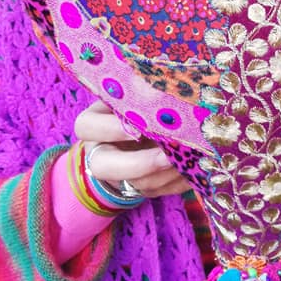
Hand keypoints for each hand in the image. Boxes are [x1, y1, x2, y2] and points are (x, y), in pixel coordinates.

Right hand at [74, 101, 188, 197]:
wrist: (149, 128)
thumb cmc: (140, 103)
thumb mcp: (137, 94)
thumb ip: (142, 93)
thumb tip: (160, 90)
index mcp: (93, 123)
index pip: (86, 127)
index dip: (110, 129)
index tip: (138, 128)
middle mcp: (100, 151)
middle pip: (103, 167)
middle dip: (139, 164)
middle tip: (167, 156)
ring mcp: (119, 175)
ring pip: (136, 183)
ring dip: (165, 174)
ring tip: (190, 158)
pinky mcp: (141, 188)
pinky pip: (157, 191)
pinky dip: (177, 181)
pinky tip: (194, 168)